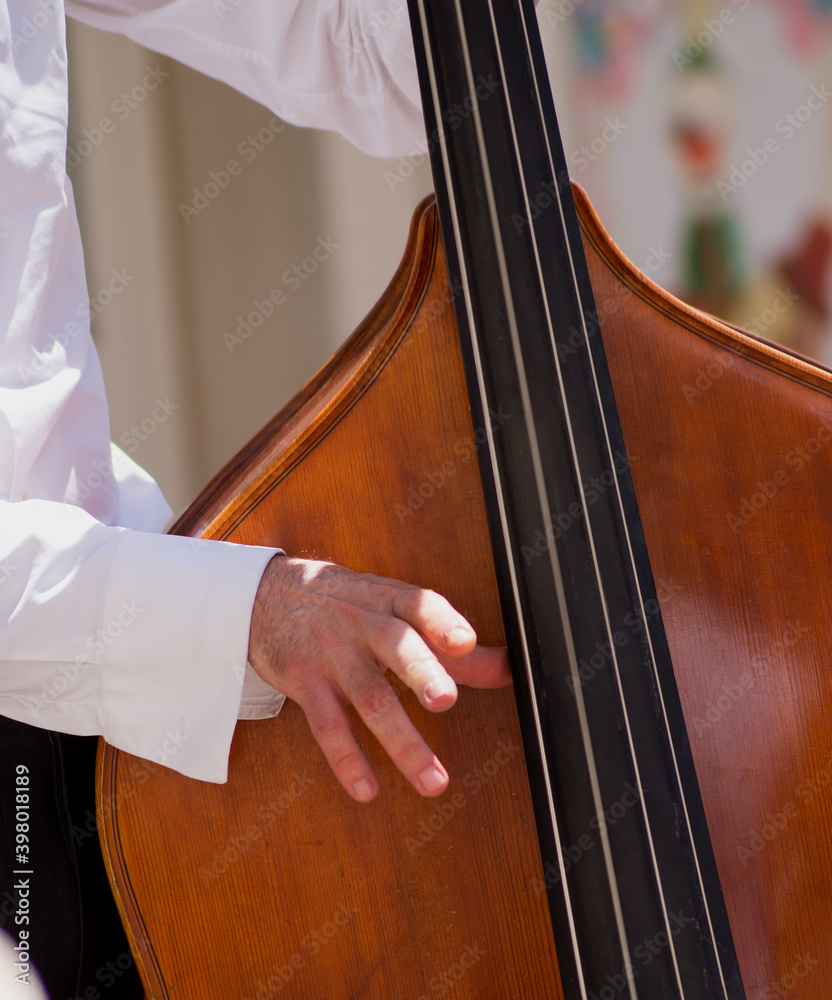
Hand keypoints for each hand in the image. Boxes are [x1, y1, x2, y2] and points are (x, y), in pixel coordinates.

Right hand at [248, 555, 510, 801]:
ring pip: (368, 696)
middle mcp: (363, 623)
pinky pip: (326, 724)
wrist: (267, 596)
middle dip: (421, 673)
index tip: (466, 643)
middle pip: (394, 646)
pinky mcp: (303, 681)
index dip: (443, 622)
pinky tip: (367, 789)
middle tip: (446, 700)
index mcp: (390, 599)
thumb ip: (450, 643)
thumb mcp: (394, 608)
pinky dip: (346, 759)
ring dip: (401, 741)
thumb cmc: (348, 605)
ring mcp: (331, 653)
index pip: (420, 604)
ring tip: (433, 780)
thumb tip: (509, 667)